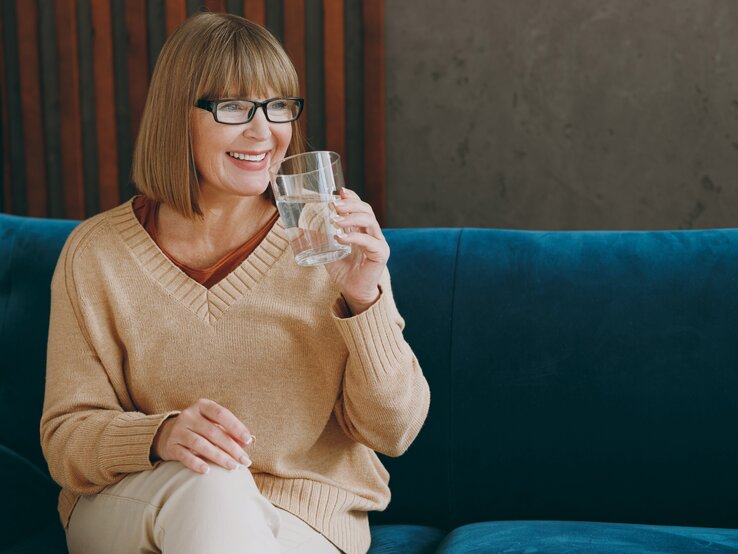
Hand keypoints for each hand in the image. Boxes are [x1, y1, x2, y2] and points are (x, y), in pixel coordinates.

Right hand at [151, 398, 254, 473]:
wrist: (168, 433)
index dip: (236, 427)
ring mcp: (178, 430)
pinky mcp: (171, 445)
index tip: (248, 440)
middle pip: (213, 432)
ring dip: (219, 457)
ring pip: (200, 444)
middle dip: (231, 448)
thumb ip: (231, 432)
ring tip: (233, 467)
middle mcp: (188, 415)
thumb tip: (250, 442)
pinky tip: (207, 471)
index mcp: (202, 405)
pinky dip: (196, 463)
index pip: (221, 414)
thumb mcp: (214, 424)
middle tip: (244, 461)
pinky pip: (184, 456)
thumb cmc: (200, 429)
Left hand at [326, 188, 388, 313]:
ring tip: (335, 220)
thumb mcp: (328, 250)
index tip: (339, 192)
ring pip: (370, 221)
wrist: (354, 291)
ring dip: (352, 217)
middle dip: (351, 204)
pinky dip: (354, 237)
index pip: (360, 207)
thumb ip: (318, 239)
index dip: (352, 197)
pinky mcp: (380, 254)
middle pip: (367, 210)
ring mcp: (378, 242)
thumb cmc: (343, 270)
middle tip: (335, 205)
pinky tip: (341, 238)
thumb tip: (297, 230)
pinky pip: (369, 241)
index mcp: (362, 228)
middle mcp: (372, 232)